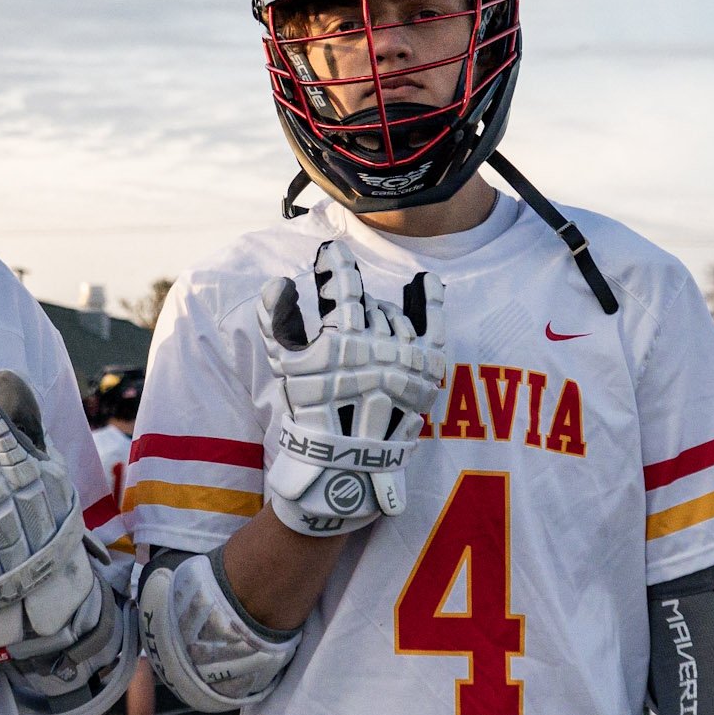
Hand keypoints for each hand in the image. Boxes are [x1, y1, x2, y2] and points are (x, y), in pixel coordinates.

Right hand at [256, 241, 445, 535]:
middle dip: (351, 300)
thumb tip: (279, 283)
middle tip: (338, 296)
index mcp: (343, 344)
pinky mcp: (428, 371)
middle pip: (367, 306)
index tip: (331, 251)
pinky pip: (434, 326)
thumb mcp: (286, 368)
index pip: (343, 289)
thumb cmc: (311, 415)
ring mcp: (408, 358)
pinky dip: (431, 301)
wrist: (348, 463)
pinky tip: (426, 282)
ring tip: (364, 320)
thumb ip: (278, 322)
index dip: (335, 264)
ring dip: (378, 314)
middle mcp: (380, 347)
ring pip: (394, 317)